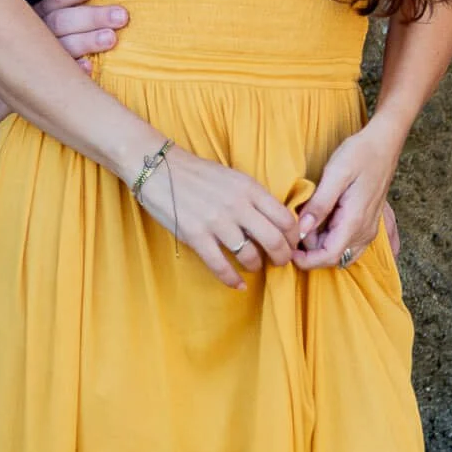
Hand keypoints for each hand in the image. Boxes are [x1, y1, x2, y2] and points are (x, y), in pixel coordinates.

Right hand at [34, 0, 124, 70]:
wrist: (26, 63)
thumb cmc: (63, 30)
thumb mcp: (64, 11)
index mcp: (46, 9)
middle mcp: (40, 28)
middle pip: (63, 20)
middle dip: (94, 16)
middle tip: (122, 16)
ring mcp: (42, 52)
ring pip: (62, 45)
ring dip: (87, 41)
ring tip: (111, 38)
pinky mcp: (47, 74)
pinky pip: (58, 74)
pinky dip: (74, 68)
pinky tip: (90, 67)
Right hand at [134, 145, 299, 287]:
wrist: (158, 167)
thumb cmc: (197, 173)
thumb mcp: (233, 178)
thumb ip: (254, 198)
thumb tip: (276, 223)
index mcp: (249, 188)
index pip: (286, 219)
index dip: (293, 238)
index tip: (290, 245)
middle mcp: (237, 205)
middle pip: (274, 241)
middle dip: (281, 258)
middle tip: (279, 262)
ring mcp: (216, 221)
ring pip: (250, 256)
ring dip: (255, 266)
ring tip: (252, 266)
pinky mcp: (195, 235)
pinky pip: (221, 266)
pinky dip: (233, 280)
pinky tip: (237, 284)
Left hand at [293, 121, 401, 269]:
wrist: (383, 144)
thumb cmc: (359, 154)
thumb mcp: (335, 174)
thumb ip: (319, 204)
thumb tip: (302, 230)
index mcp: (355, 222)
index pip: (329, 257)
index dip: (306, 260)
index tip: (288, 250)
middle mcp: (365, 231)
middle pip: (334, 258)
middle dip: (311, 252)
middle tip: (295, 228)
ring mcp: (368, 228)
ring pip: (341, 252)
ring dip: (321, 244)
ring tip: (306, 218)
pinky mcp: (367, 222)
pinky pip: (348, 242)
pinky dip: (331, 238)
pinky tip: (320, 219)